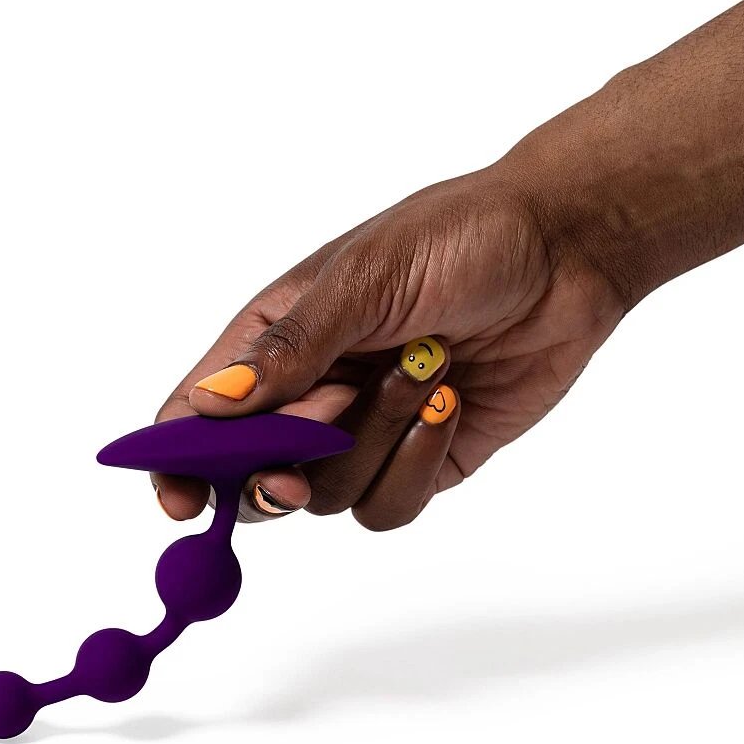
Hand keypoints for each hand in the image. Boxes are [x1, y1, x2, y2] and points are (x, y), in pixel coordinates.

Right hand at [153, 162, 624, 529]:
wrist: (565, 253)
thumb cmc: (457, 239)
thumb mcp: (364, 279)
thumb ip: (287, 348)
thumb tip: (205, 405)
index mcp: (274, 341)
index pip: (198, 416)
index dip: (178, 463)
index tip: (178, 500)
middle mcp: (310, 394)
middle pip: (254, 473)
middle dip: (283, 465)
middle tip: (321, 435)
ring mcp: (363, 434)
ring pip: (327, 495)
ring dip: (375, 437)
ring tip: (425, 366)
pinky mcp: (417, 461)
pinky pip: (387, 504)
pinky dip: (414, 463)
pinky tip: (447, 403)